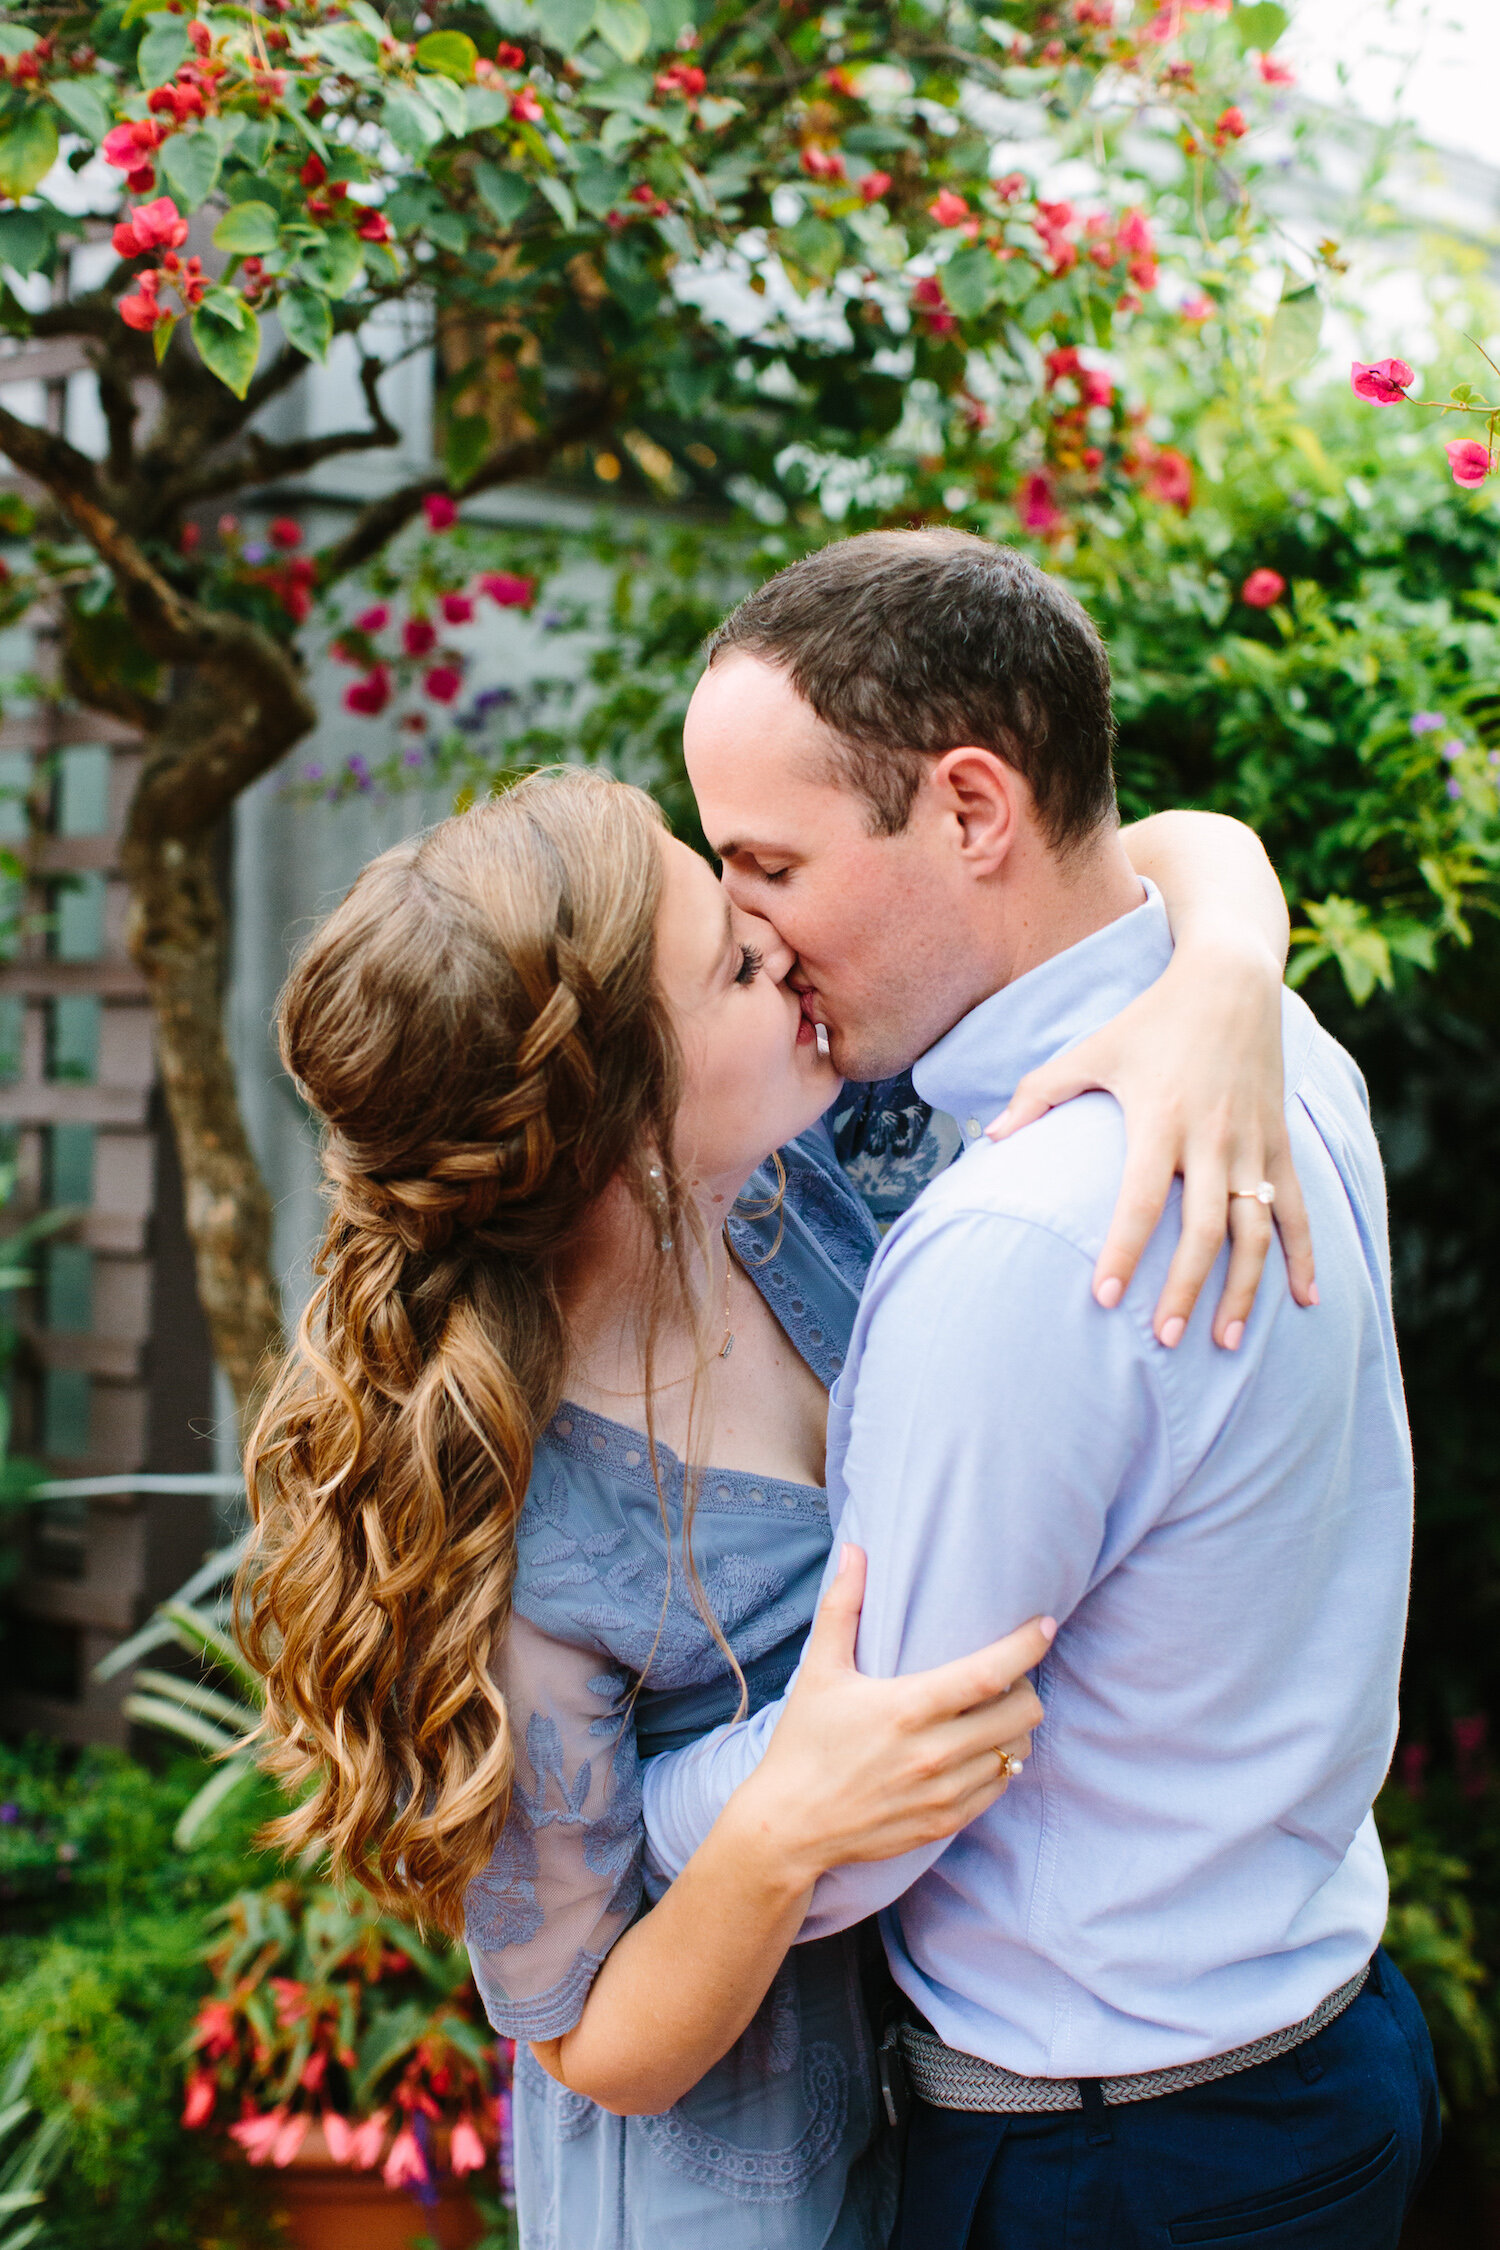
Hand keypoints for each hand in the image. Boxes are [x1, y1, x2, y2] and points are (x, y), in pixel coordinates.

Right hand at [732, 1547, 1050, 1891]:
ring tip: (990, 1713)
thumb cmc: (803, 1742)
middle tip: (1004, 1678)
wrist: (790, 1826)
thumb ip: (842, 1606)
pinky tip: (975, 1750)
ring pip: (1017, 1752)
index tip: (1045, 1626)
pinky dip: (999, 1764)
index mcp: (908, 1708)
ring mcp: (943, 1792)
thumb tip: (855, 1550)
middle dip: (1025, 1688)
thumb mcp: (820, 1671)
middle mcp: (934, 1753)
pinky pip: (999, 1788)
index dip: (1027, 1647)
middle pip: (1021, 1715)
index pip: (990, 1673)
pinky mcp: (945, 1823)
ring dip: (1014, 1728)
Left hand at [987, 932, 1316, 1348]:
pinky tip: (1303, 1300)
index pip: (1141, 1199)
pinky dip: (1304, 1255)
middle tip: (1162, 1340)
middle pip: (1203, 1229)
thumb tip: (990, 1138)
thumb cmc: (1150, 1019)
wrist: (1230, 978)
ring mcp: (1253, 1143)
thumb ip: (1039, 1094)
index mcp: (1160, 1118)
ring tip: (1225, 1343)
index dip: (1125, 1249)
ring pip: (1256, 1230)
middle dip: (1184, 1288)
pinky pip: (1297, 1208)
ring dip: (1243, 1290)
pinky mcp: (1280, 1142)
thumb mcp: (1090, 1048)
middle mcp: (1212, 1137)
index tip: (1105, 1296)